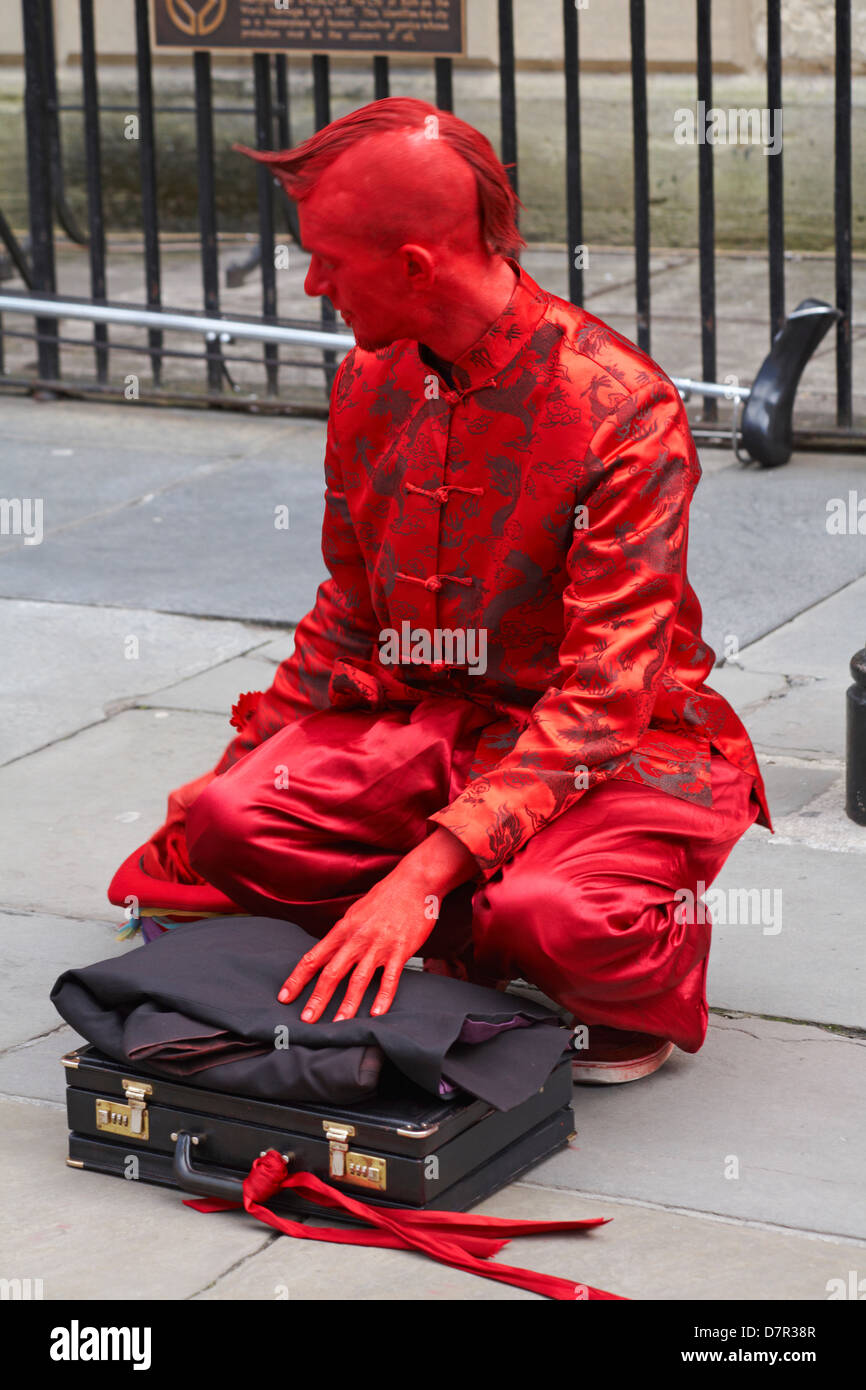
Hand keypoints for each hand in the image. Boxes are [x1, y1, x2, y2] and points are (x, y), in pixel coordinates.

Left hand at [277, 828, 477, 1021]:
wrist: (415, 882)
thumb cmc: (386, 897)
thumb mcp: (356, 912)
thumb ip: (343, 934)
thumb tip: (329, 951)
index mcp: (343, 929)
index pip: (313, 957)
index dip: (297, 978)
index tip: (284, 996)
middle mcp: (357, 939)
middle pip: (331, 973)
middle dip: (317, 998)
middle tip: (306, 1020)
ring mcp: (379, 945)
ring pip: (358, 980)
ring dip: (347, 1004)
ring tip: (338, 1024)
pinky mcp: (400, 950)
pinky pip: (390, 978)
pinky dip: (383, 997)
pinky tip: (376, 1013)